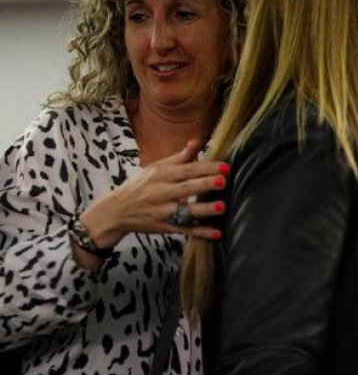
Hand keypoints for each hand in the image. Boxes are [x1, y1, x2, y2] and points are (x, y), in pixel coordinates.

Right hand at [79, 139, 224, 251]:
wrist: (116, 211)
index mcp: (161, 176)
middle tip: (224, 182)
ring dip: (203, 210)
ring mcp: (163, 212)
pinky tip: (217, 233)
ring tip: (221, 207)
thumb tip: (196, 141)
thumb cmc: (140, 186)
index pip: (186, 170)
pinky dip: (201, 233)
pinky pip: (185, 230)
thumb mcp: (155, 168)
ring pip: (185, 212)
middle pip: (186, 188)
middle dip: (205, 185)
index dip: (205, 168)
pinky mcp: (165, 227)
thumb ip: (179, 157)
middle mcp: (161, 193)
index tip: (225, 166)